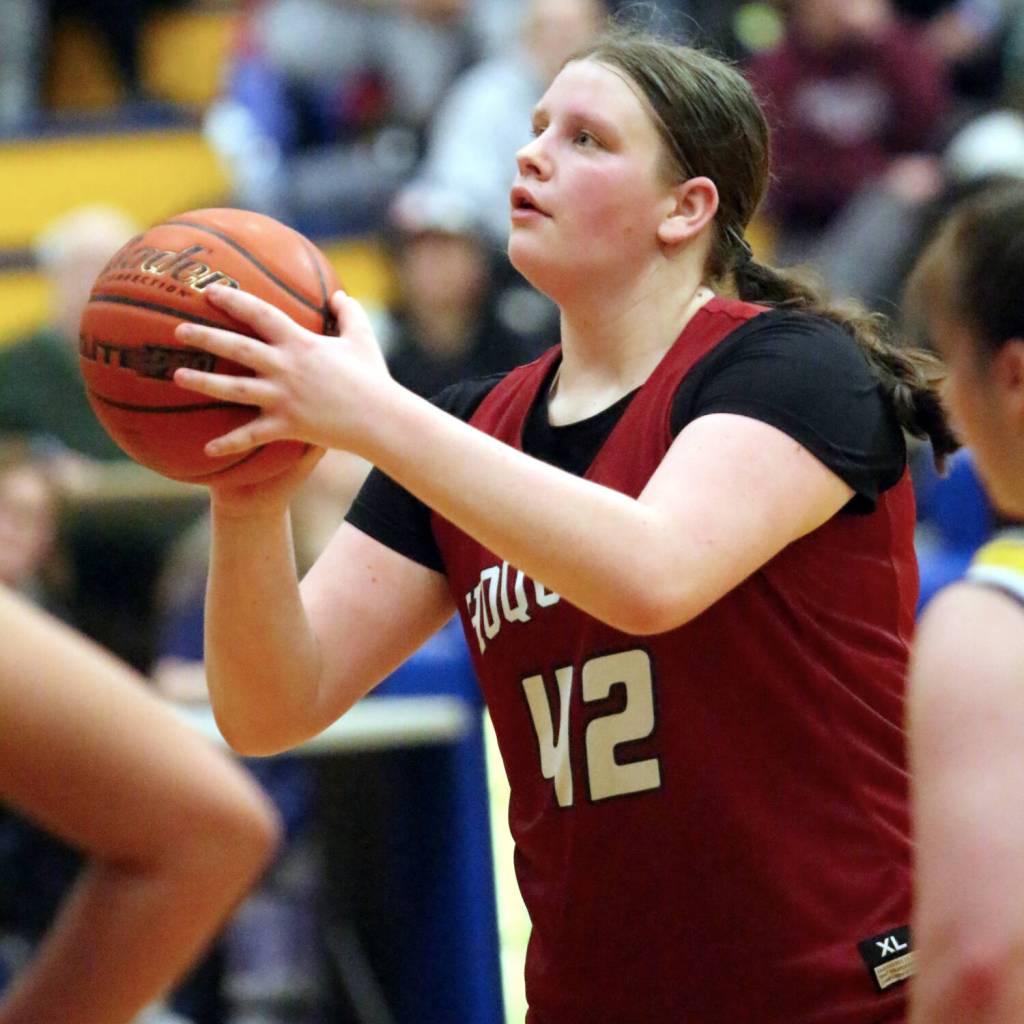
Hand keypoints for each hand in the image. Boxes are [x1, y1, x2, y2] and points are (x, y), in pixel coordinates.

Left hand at [173, 286, 390, 459]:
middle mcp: (286, 367)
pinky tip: (207, 448)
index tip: (209, 292)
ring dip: (203, 382)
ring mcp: (283, 397)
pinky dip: (229, 443)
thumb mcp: (363, 339)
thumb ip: (349, 314)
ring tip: (177, 376)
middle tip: (178, 330)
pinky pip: (251, 435)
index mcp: (301, 343)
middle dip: (205, 336)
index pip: (261, 314)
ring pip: (234, 388)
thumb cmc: (374, 378)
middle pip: (237, 347)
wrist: (380, 418)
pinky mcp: (287, 425)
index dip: (234, 300)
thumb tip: (340, 295)